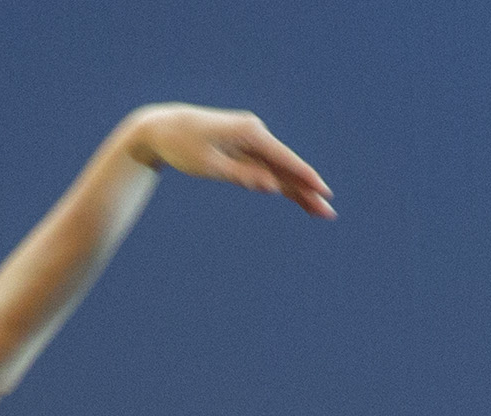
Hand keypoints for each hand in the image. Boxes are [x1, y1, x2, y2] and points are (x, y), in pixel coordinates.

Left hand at [121, 104, 336, 217]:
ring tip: (317, 210)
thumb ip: (242, 175)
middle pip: (286, 166)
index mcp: (249, 133)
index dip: (304, 177)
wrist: (163, 129)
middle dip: (307, 189)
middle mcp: (255, 133)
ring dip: (297, 190)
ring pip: (279, 169)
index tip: (323, 191)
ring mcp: (251, 141)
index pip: (283, 159)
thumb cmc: (182, 146)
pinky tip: (295, 196)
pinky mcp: (244, 148)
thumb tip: (271, 186)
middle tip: (327, 212)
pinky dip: (280, 182)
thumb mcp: (209, 165)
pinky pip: (267, 168)